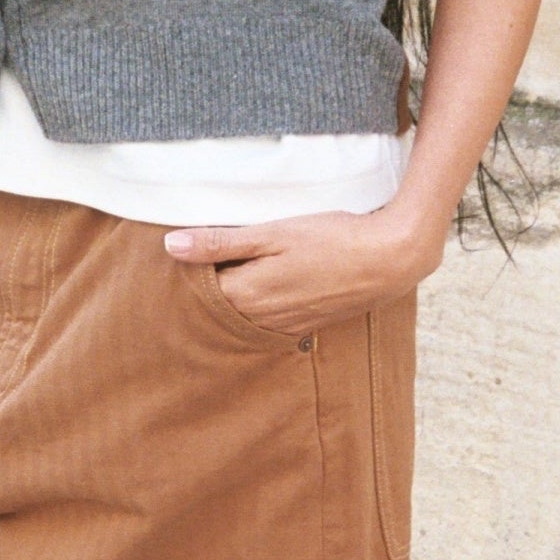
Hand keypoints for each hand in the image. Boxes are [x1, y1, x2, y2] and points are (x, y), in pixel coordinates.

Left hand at [162, 204, 445, 337]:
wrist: (388, 260)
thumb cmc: (331, 239)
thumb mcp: (273, 233)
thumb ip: (221, 242)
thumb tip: (171, 246)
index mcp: (245, 295)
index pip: (196, 292)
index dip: (185, 274)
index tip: (175, 257)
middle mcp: (258, 319)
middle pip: (214, 309)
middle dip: (201, 292)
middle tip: (189, 269)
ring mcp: (281, 326)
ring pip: (237, 319)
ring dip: (227, 302)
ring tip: (221, 278)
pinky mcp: (300, 326)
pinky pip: (262, 325)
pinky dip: (251, 312)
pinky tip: (255, 295)